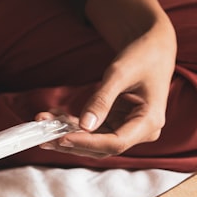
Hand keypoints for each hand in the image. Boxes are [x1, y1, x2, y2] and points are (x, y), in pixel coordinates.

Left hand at [41, 0, 176, 157]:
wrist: (153, 48)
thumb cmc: (142, 56)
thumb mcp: (120, 73)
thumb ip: (102, 100)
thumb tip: (84, 125)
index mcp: (149, 122)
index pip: (115, 143)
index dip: (87, 143)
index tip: (62, 138)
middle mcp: (140, 132)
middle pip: (103, 148)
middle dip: (72, 143)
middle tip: (43, 137)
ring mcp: (128, 129)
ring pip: (95, 141)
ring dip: (68, 135)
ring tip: (43, 125)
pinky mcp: (117, 123)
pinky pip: (93, 130)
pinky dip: (73, 125)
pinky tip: (54, 117)